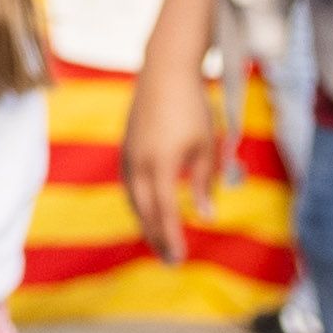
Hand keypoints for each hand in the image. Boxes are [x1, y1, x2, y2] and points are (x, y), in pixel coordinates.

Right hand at [120, 43, 221, 261]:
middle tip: (171, 261)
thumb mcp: (205, 147)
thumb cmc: (191, 108)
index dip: (171, 238)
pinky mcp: (126, 149)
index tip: (180, 258)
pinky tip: (149, 211)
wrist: (164, 72)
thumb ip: (203, 184)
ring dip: (146, 224)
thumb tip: (206, 217)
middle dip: (157, 238)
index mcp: (159, 166)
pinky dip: (139, 204)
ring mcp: (128, 157)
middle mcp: (137, 165)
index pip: (164, 213)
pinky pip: (130, 186)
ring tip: (160, 241)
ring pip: (133, 201)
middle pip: (144, 213)